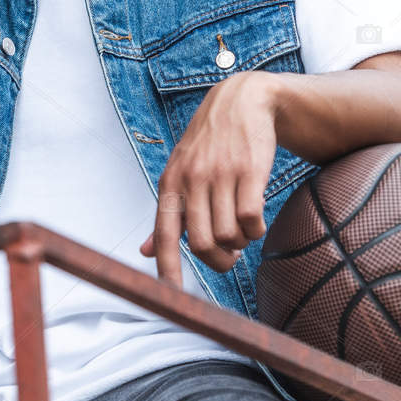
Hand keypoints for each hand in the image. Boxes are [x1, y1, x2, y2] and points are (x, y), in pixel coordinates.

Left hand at [140, 71, 276, 286]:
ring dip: (240, 244)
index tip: (172, 299)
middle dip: (219, 261)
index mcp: (170, 183)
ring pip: (229, 234)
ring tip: (242, 231)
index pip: (165, 235)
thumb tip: (145, 253)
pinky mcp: (249, 171)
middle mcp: (192, 179)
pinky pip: (251, 219)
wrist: (243, 100)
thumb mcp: (180, 172)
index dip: (168, 270)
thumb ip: (168, 214)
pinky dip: (256, 230)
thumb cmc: (209, 144)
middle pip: (203, 244)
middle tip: (229, 257)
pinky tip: (256, 221)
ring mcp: (221, 174)